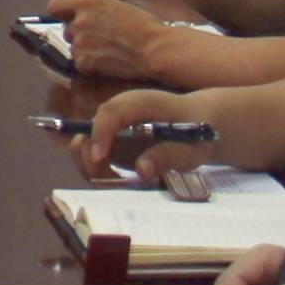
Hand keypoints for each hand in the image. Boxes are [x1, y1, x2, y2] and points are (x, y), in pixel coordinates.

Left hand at [44, 0, 174, 83]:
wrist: (155, 49)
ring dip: (85, 50)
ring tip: (109, 51)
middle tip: (100, 40)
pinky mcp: (83, 62)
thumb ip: (92, 8)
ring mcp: (80, 42)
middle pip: (66, 29)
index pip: (55, 6)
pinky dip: (90, 66)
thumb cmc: (143, 27)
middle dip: (78, 35)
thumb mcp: (115, 5)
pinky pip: (80, 64)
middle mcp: (79, 21)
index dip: (61, 13)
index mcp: (87, 2)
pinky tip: (109, 62)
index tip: (69, 18)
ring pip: (73, 47)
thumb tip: (80, 13)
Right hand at [74, 88, 209, 181]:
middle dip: (88, 155)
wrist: (200, 124)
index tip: (99, 158)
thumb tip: (141, 170)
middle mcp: (120, 111)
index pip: (111, 111)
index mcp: (141, 103)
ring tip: (112, 181)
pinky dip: (96, 171)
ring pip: (84, 143)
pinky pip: (92, 156)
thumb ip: (168, 156)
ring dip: (90, 165)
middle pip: (89, 127)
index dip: (100, 132)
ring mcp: (114, 127)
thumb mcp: (192, 147)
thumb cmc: (198, 132)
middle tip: (104, 179)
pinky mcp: (113, 143)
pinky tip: (115, 180)